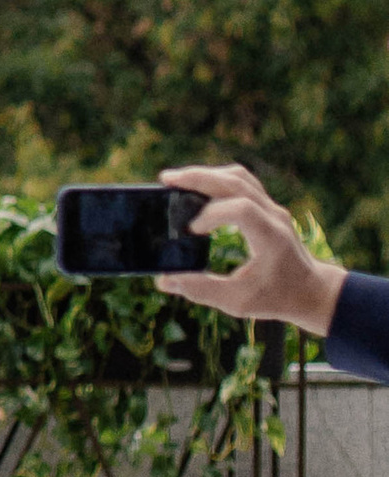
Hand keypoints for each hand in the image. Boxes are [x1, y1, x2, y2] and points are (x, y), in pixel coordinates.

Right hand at [157, 162, 343, 336]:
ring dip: (207, 175)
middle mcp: (274, 216)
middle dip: (199, 177)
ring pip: (239, 177)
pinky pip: (242, 182)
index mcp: (271, 237)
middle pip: (236, 181)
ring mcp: (272, 208)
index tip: (191, 231)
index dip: (211, 214)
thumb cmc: (278, 298)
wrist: (313, 292)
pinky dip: (217, 180)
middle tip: (167, 180)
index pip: (240, 208)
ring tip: (178, 181)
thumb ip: (202, 291)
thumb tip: (164, 280)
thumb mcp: (239, 302)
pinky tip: (198, 189)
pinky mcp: (267, 207)